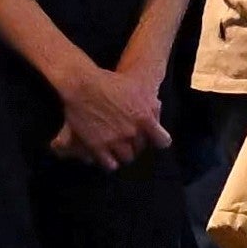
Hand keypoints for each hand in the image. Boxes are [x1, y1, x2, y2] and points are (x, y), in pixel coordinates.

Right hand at [43, 39, 169, 168]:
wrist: (84, 86)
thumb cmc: (113, 83)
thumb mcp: (141, 89)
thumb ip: (153, 107)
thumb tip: (157, 121)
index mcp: (145, 118)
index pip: (162, 141)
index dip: (158, 141)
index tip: (153, 140)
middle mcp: (131, 132)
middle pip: (141, 149)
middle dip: (136, 145)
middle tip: (129, 140)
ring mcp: (114, 141)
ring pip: (126, 158)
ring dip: (123, 153)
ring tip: (118, 148)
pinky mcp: (97, 147)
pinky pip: (109, 164)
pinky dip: (110, 161)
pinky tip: (107, 155)